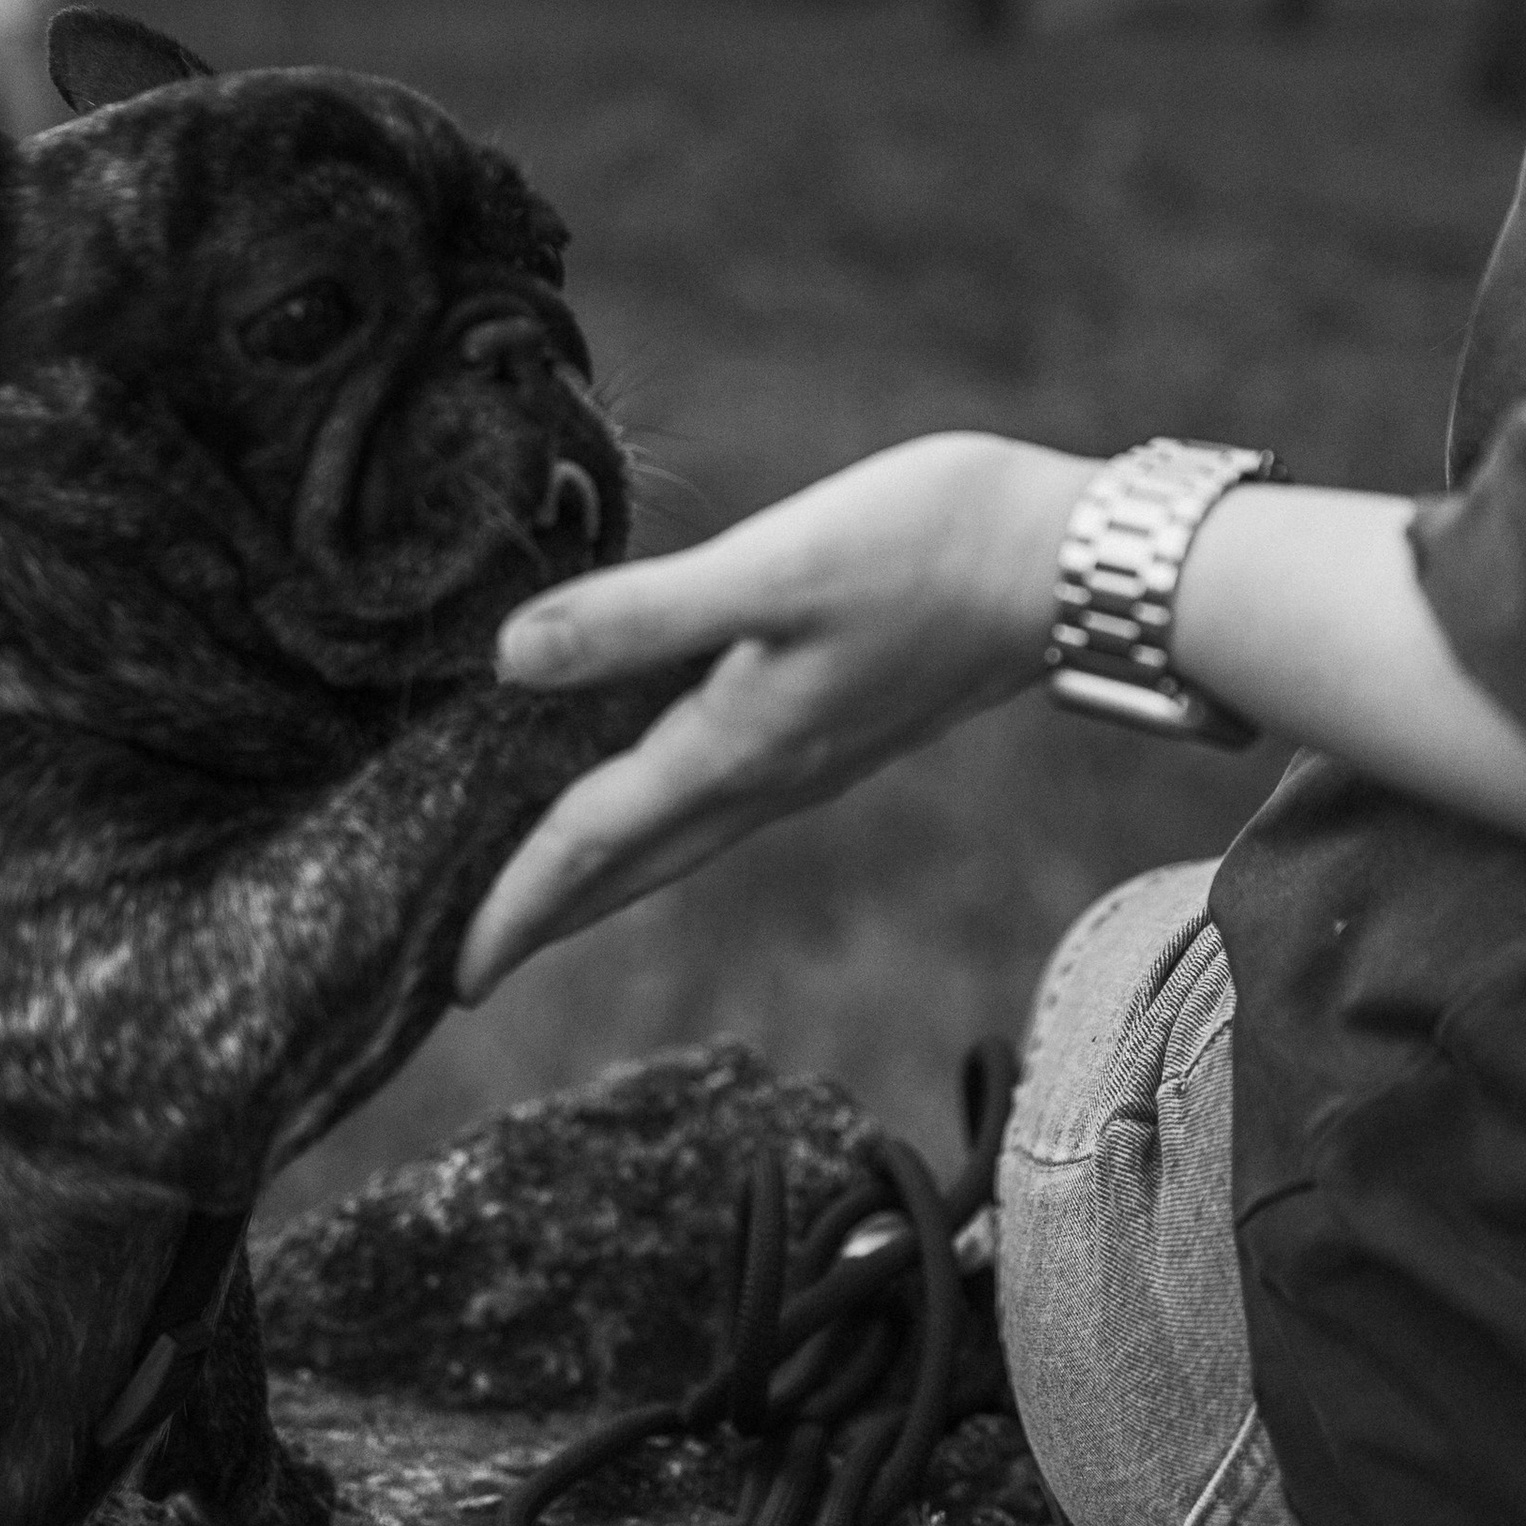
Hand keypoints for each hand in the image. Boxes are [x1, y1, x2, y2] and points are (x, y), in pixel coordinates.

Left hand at [453, 434, 1091, 998]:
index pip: (590, 844)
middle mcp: (768, 776)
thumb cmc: (927, 549)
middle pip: (632, 869)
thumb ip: (640, 618)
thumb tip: (508, 660)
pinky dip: (663, 821)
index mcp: (733, 749)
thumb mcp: (772, 570)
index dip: (512, 905)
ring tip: (548, 896)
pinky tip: (662, 793)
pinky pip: (722, 800)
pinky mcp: (843, 726)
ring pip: (680, 841)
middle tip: (474, 969)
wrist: (1077, 568)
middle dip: (549, 919)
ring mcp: (811, 759)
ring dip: (606, 876)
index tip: (449, 976)